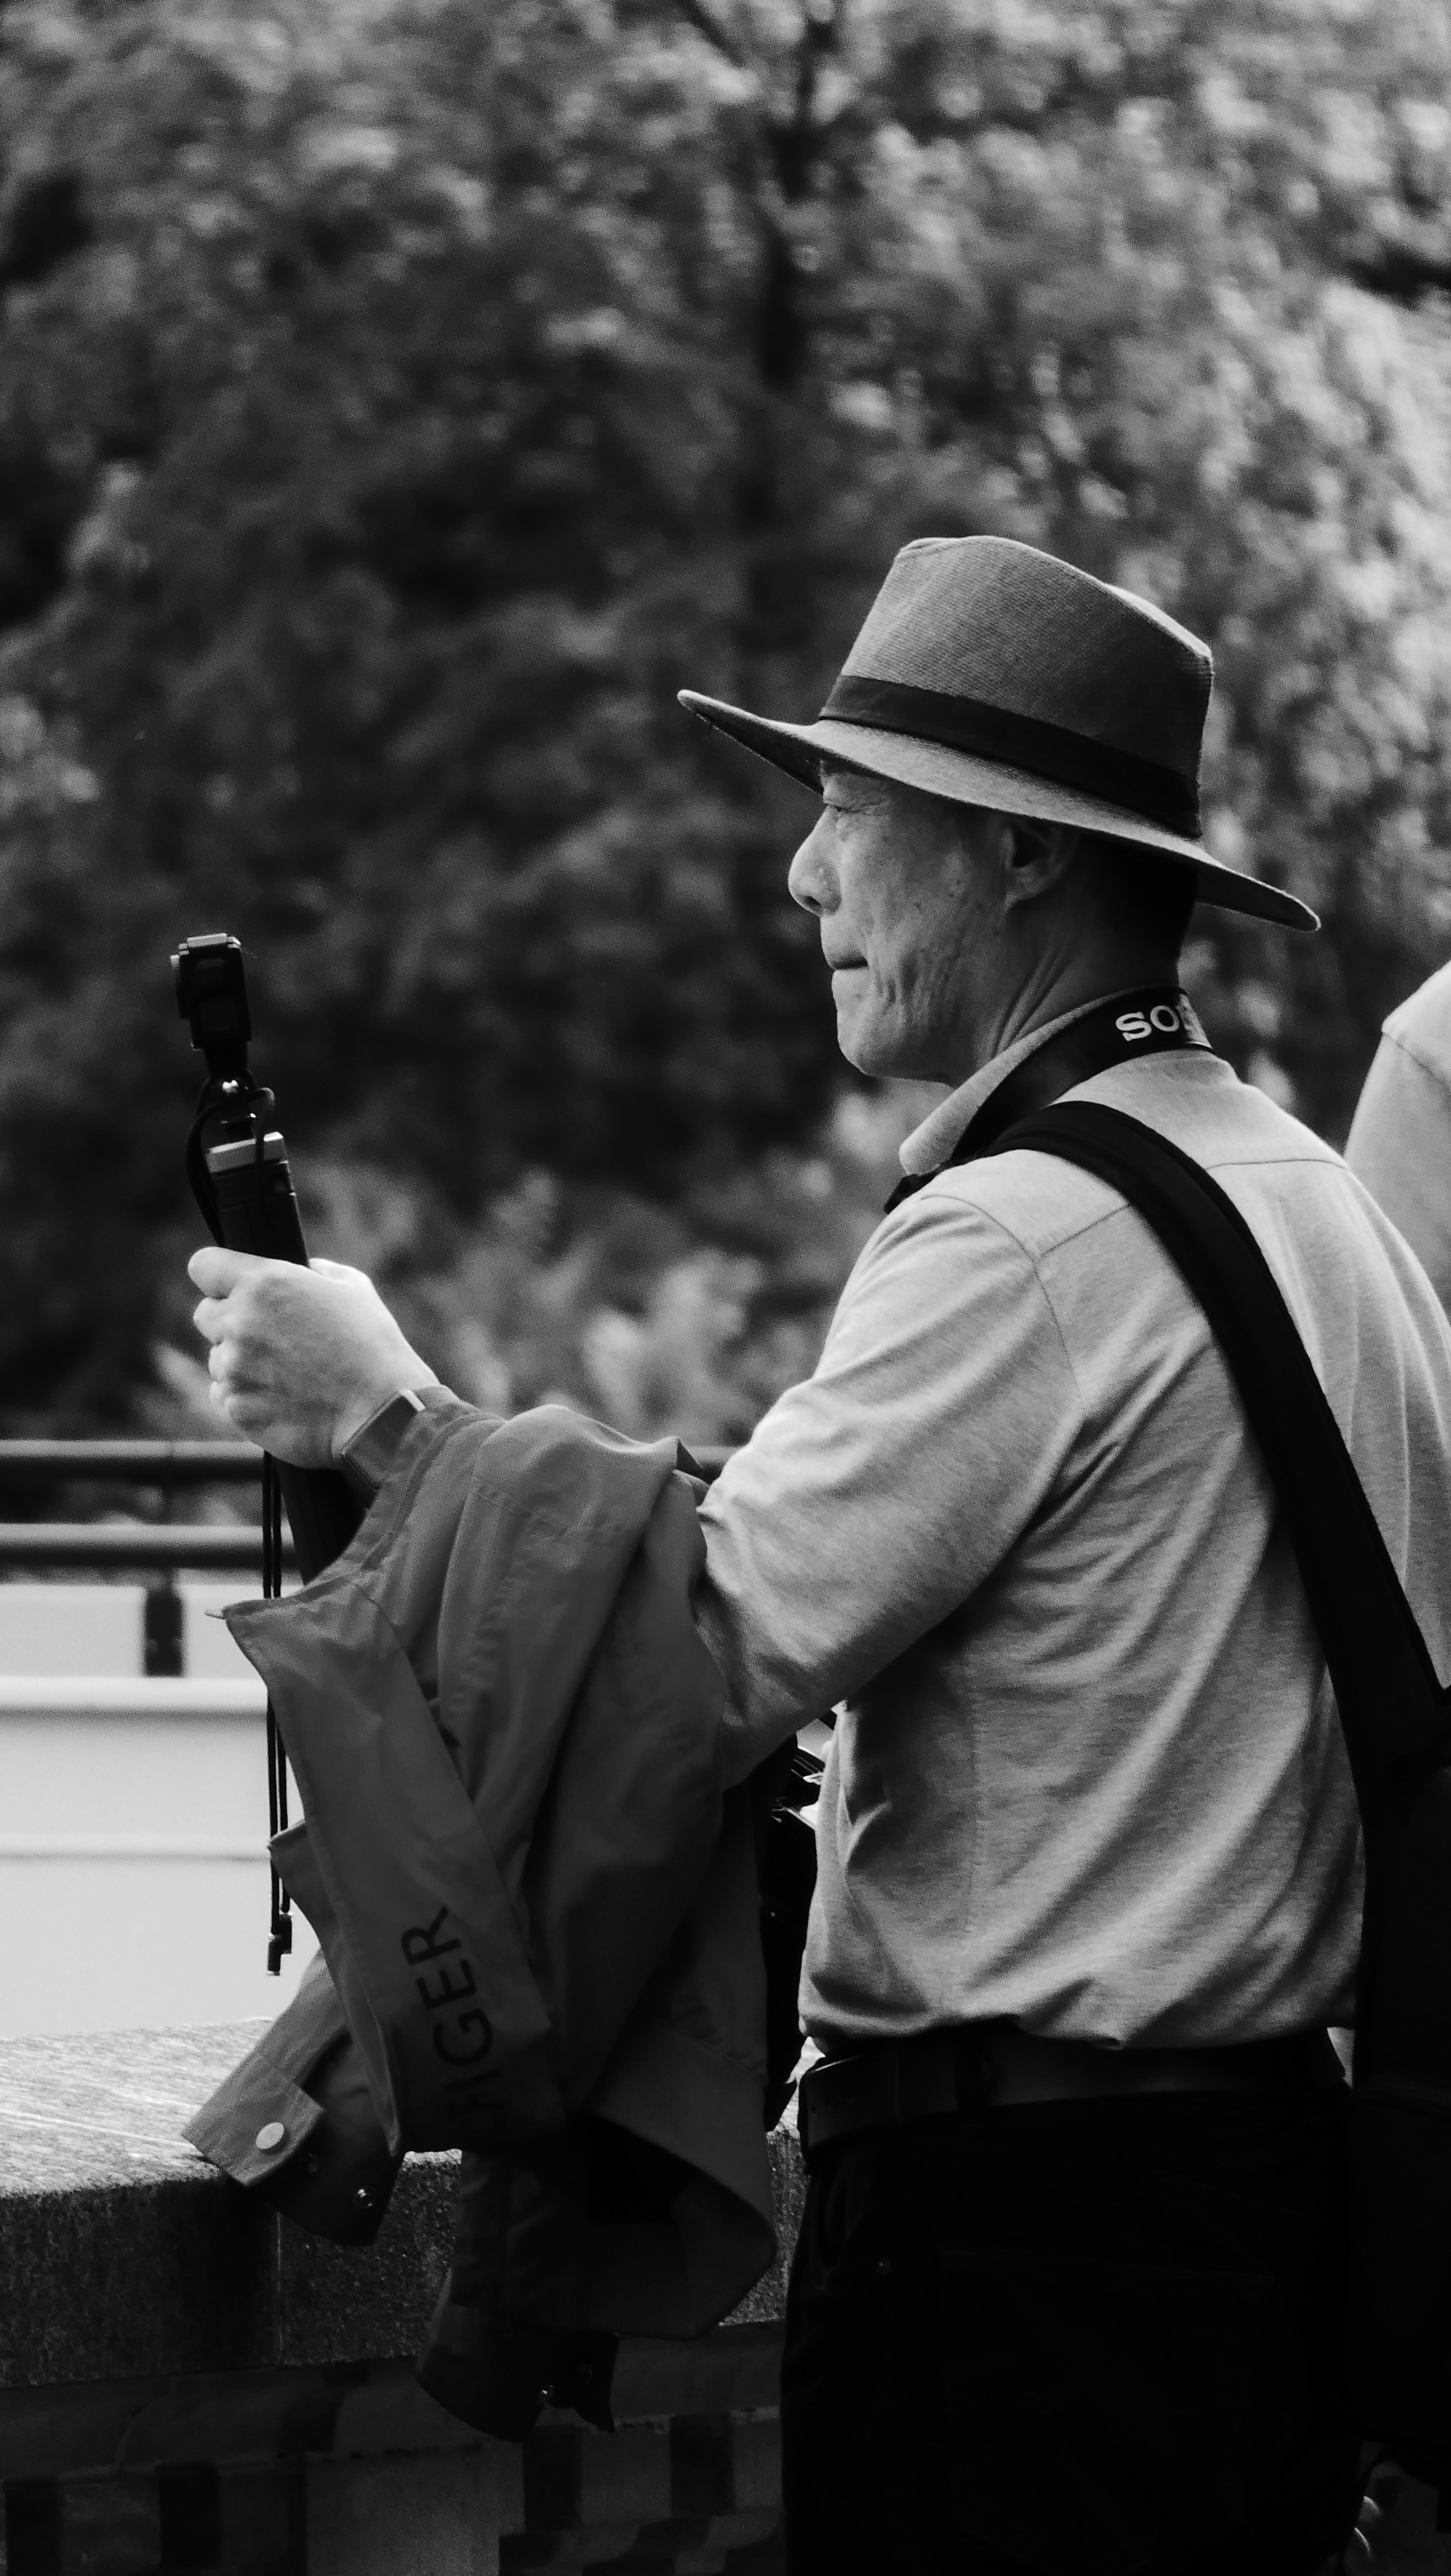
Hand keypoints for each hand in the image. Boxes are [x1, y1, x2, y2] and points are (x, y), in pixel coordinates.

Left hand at [188, 1247, 437, 1467]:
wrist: (382, 1412)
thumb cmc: (373, 1346)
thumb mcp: (352, 1287)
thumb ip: (314, 1271)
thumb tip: (301, 1271)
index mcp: (265, 1283)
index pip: (203, 1265)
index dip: (216, 1276)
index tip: (230, 1287)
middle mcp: (240, 1322)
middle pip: (204, 1315)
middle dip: (230, 1322)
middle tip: (271, 1337)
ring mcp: (233, 1368)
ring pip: (217, 1359)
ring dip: (240, 1364)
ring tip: (288, 1375)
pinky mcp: (235, 1407)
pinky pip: (223, 1396)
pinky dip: (245, 1397)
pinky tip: (283, 1399)